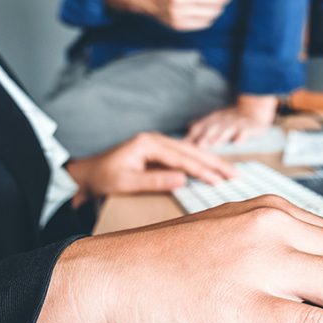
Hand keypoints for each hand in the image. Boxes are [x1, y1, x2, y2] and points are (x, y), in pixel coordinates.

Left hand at [65, 132, 236, 202]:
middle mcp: (155, 139)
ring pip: (190, 151)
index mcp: (148, 143)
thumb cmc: (104, 179)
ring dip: (210, 161)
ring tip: (229, 171)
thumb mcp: (127, 183)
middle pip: (191, 150)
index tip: (218, 181)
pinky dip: (200, 160)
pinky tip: (211, 166)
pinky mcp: (158, 149)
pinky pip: (184, 154)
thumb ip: (155, 180)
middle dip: (214, 163)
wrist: (87, 174)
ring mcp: (157, 143)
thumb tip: (183, 180)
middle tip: (234, 174)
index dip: (201, 170)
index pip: (181, 158)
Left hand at [187, 95, 277, 146]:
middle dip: (205, 136)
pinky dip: (242, 137)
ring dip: (220, 137)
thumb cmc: (231, 119)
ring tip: (214, 145)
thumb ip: (200, 126)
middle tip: (198, 146)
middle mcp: (223, 121)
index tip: (183, 146)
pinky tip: (237, 143)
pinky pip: (246, 132)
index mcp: (213, 120)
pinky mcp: (250, 127)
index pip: (199, 127)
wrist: (253, 110)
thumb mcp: (215, 120)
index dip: (191, 135)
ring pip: (227, 130)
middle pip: (212, 128)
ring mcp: (236, 124)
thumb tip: (185, 130)